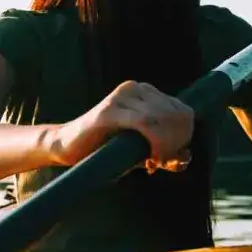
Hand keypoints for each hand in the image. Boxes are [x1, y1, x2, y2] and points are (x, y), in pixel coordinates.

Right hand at [57, 80, 194, 172]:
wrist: (66, 147)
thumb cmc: (103, 148)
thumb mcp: (139, 149)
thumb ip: (163, 151)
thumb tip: (186, 157)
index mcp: (144, 92)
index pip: (182, 110)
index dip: (184, 136)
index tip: (172, 157)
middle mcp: (134, 88)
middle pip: (176, 115)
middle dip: (177, 143)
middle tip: (161, 162)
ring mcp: (121, 97)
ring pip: (163, 118)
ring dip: (167, 145)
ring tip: (153, 162)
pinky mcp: (109, 111)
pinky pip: (146, 122)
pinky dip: (156, 142)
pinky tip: (149, 159)